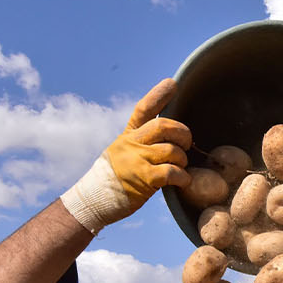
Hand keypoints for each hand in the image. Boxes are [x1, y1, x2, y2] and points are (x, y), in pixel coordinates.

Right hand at [61, 78, 192, 232]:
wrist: (96, 199)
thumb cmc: (116, 176)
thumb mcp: (123, 151)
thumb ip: (142, 141)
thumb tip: (169, 134)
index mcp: (128, 135)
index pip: (143, 109)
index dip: (159, 95)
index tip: (173, 83)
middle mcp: (132, 144)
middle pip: (164, 127)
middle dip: (182, 133)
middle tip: (186, 144)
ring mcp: (137, 160)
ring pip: (171, 150)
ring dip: (182, 160)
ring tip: (180, 167)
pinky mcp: (144, 179)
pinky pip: (171, 172)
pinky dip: (182, 177)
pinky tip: (183, 181)